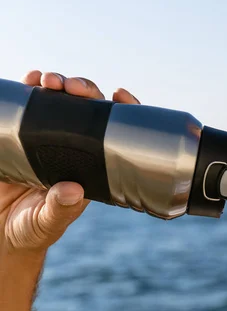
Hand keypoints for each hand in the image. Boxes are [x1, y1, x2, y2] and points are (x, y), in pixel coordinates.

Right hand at [0, 70, 139, 255]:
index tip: (120, 95)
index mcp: (92, 166)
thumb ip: (58, 209)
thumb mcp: (45, 222)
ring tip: (46, 80)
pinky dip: (28, 91)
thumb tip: (72, 190)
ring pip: (59, 103)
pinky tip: (28, 80)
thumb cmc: (31, 230)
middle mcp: (74, 148)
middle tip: (69, 86)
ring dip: (55, 86)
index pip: (116, 133)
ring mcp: (47, 140)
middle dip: (83, 91)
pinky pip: (28, 108)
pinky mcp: (20, 137)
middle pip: (87, 109)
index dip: (123, 111)